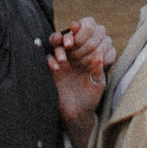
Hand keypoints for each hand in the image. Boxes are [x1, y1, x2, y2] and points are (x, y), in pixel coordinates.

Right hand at [48, 16, 113, 144]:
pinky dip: (51, 60)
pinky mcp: (52, 69)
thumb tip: (99, 55)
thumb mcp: (98, 84)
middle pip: (70, 36)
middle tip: (72, 46)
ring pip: (57, 44)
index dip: (86, 33)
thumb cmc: (90, 98)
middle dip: (71, 38)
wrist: (76, 114)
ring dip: (59, 47)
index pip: (88, 36)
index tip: (85, 36)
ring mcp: (63, 61)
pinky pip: (48, 58)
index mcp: (89, 55)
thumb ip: (98, 70)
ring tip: (63, 59)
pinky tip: (55, 68)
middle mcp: (75, 55)